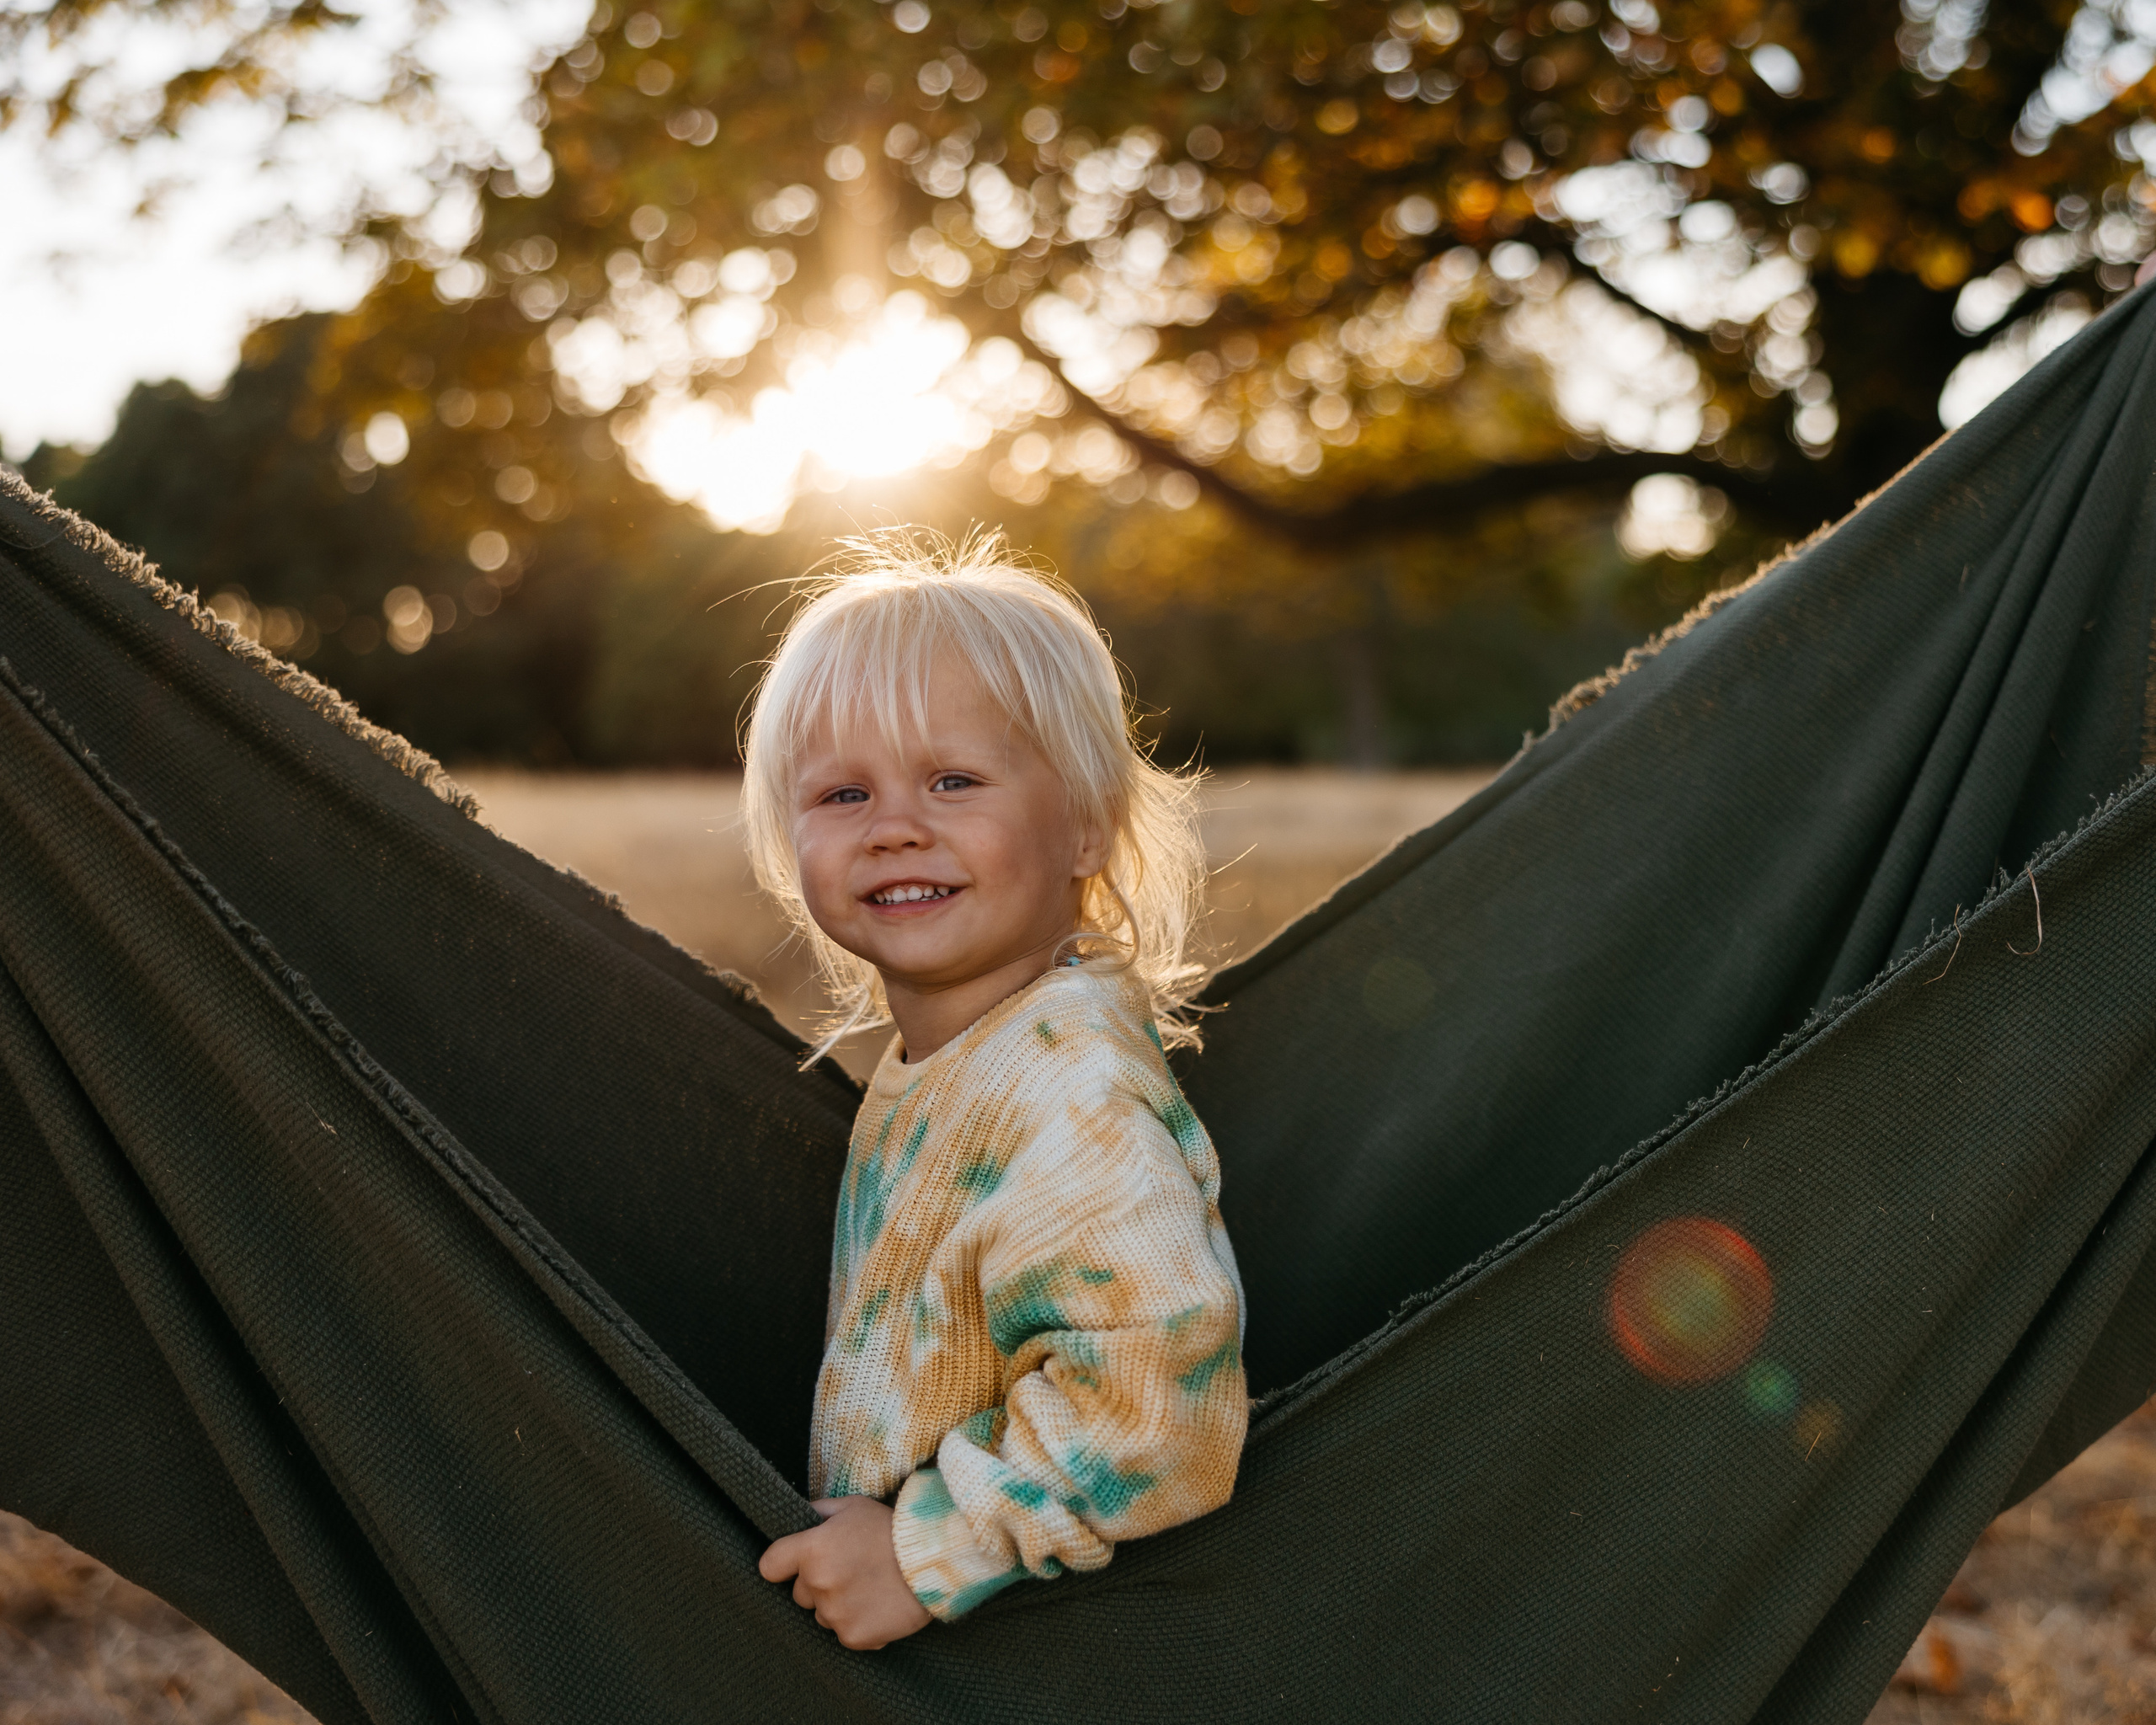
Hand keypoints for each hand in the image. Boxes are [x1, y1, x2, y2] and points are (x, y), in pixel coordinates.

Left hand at [759, 1496, 933, 1649]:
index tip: (793, 1563)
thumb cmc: (892, 1528)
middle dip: (817, 1583)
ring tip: (868, 1586)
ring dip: (837, 1605)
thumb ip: (819, 1512)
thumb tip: (798, 1519)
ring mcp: (836, 1614)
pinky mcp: (854, 1637)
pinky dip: (857, 1623)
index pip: (770, 1566)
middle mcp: (818, 1584)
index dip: (782, 1564)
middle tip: (849, 1569)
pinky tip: (878, 1605)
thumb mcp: (853, 1506)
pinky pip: (844, 1634)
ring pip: (822, 1615)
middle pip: (799, 1593)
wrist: (935, 1559)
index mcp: (812, 1550)